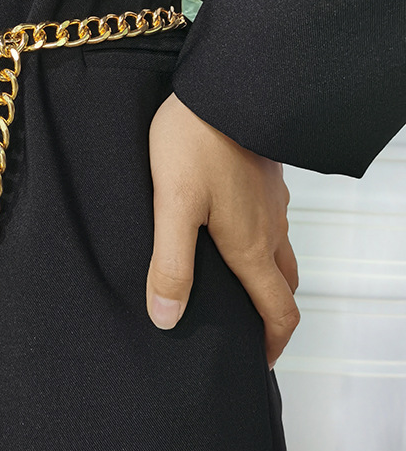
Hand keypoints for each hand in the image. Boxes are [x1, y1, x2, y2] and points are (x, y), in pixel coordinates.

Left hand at [146, 92, 299, 367]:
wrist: (224, 87)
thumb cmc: (194, 144)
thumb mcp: (173, 207)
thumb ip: (171, 264)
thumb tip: (167, 318)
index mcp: (251, 246)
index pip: (279, 311)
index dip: (272, 344)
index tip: (257, 362)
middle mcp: (270, 229)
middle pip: (283, 286)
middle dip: (271, 316)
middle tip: (248, 333)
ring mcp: (272, 204)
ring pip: (280, 255)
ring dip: (267, 282)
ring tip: (237, 291)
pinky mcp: (265, 181)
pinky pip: (272, 226)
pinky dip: (261, 248)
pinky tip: (232, 237)